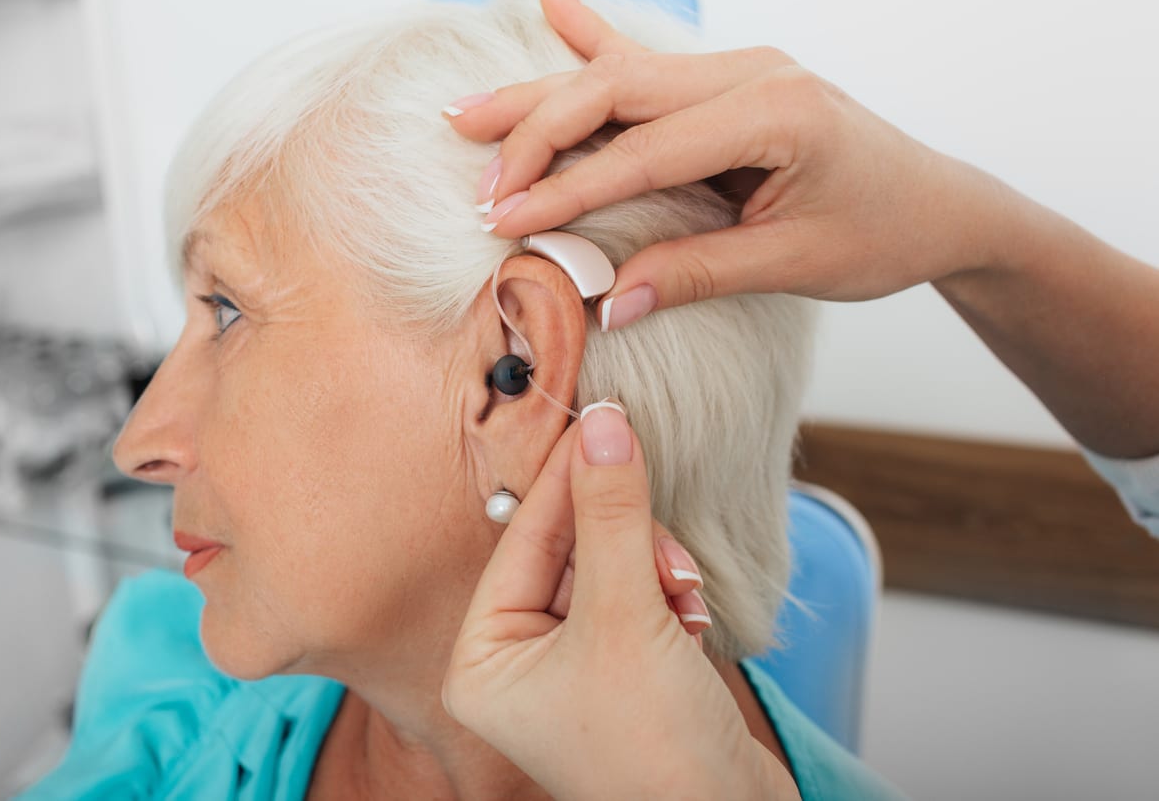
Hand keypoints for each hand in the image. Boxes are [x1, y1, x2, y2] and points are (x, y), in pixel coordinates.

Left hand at [443, 403, 797, 799]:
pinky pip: (640, 594)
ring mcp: (573, 664)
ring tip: (680, 601)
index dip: (565, 478)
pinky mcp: (624, 666)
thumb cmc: (653, 752)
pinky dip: (669, 596)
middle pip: (570, 547)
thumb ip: (614, 515)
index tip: (601, 421)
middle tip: (659, 550)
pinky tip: (690, 623)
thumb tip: (604, 426)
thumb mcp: (626, 617)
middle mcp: (520, 660)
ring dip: (654, 569)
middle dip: (624, 540)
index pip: (522, 538)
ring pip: (612, 565)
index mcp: (485, 658)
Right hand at [446, 0, 1012, 328]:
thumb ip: (697, 274)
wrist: (938, 205)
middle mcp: (752, 74)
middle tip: (479, 176)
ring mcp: (740, 69)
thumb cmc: (883, 232)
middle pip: (616, 90)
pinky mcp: (731, 81)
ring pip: (620, 74)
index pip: (645, 150)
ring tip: (470, 109)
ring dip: (543, 94)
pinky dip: (593, 37)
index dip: (569, 188)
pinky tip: (551, 2)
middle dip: (538, 132)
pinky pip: (649, 61)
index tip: (507, 220)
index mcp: (775, 113)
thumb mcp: (795, 264)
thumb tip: (607, 301)